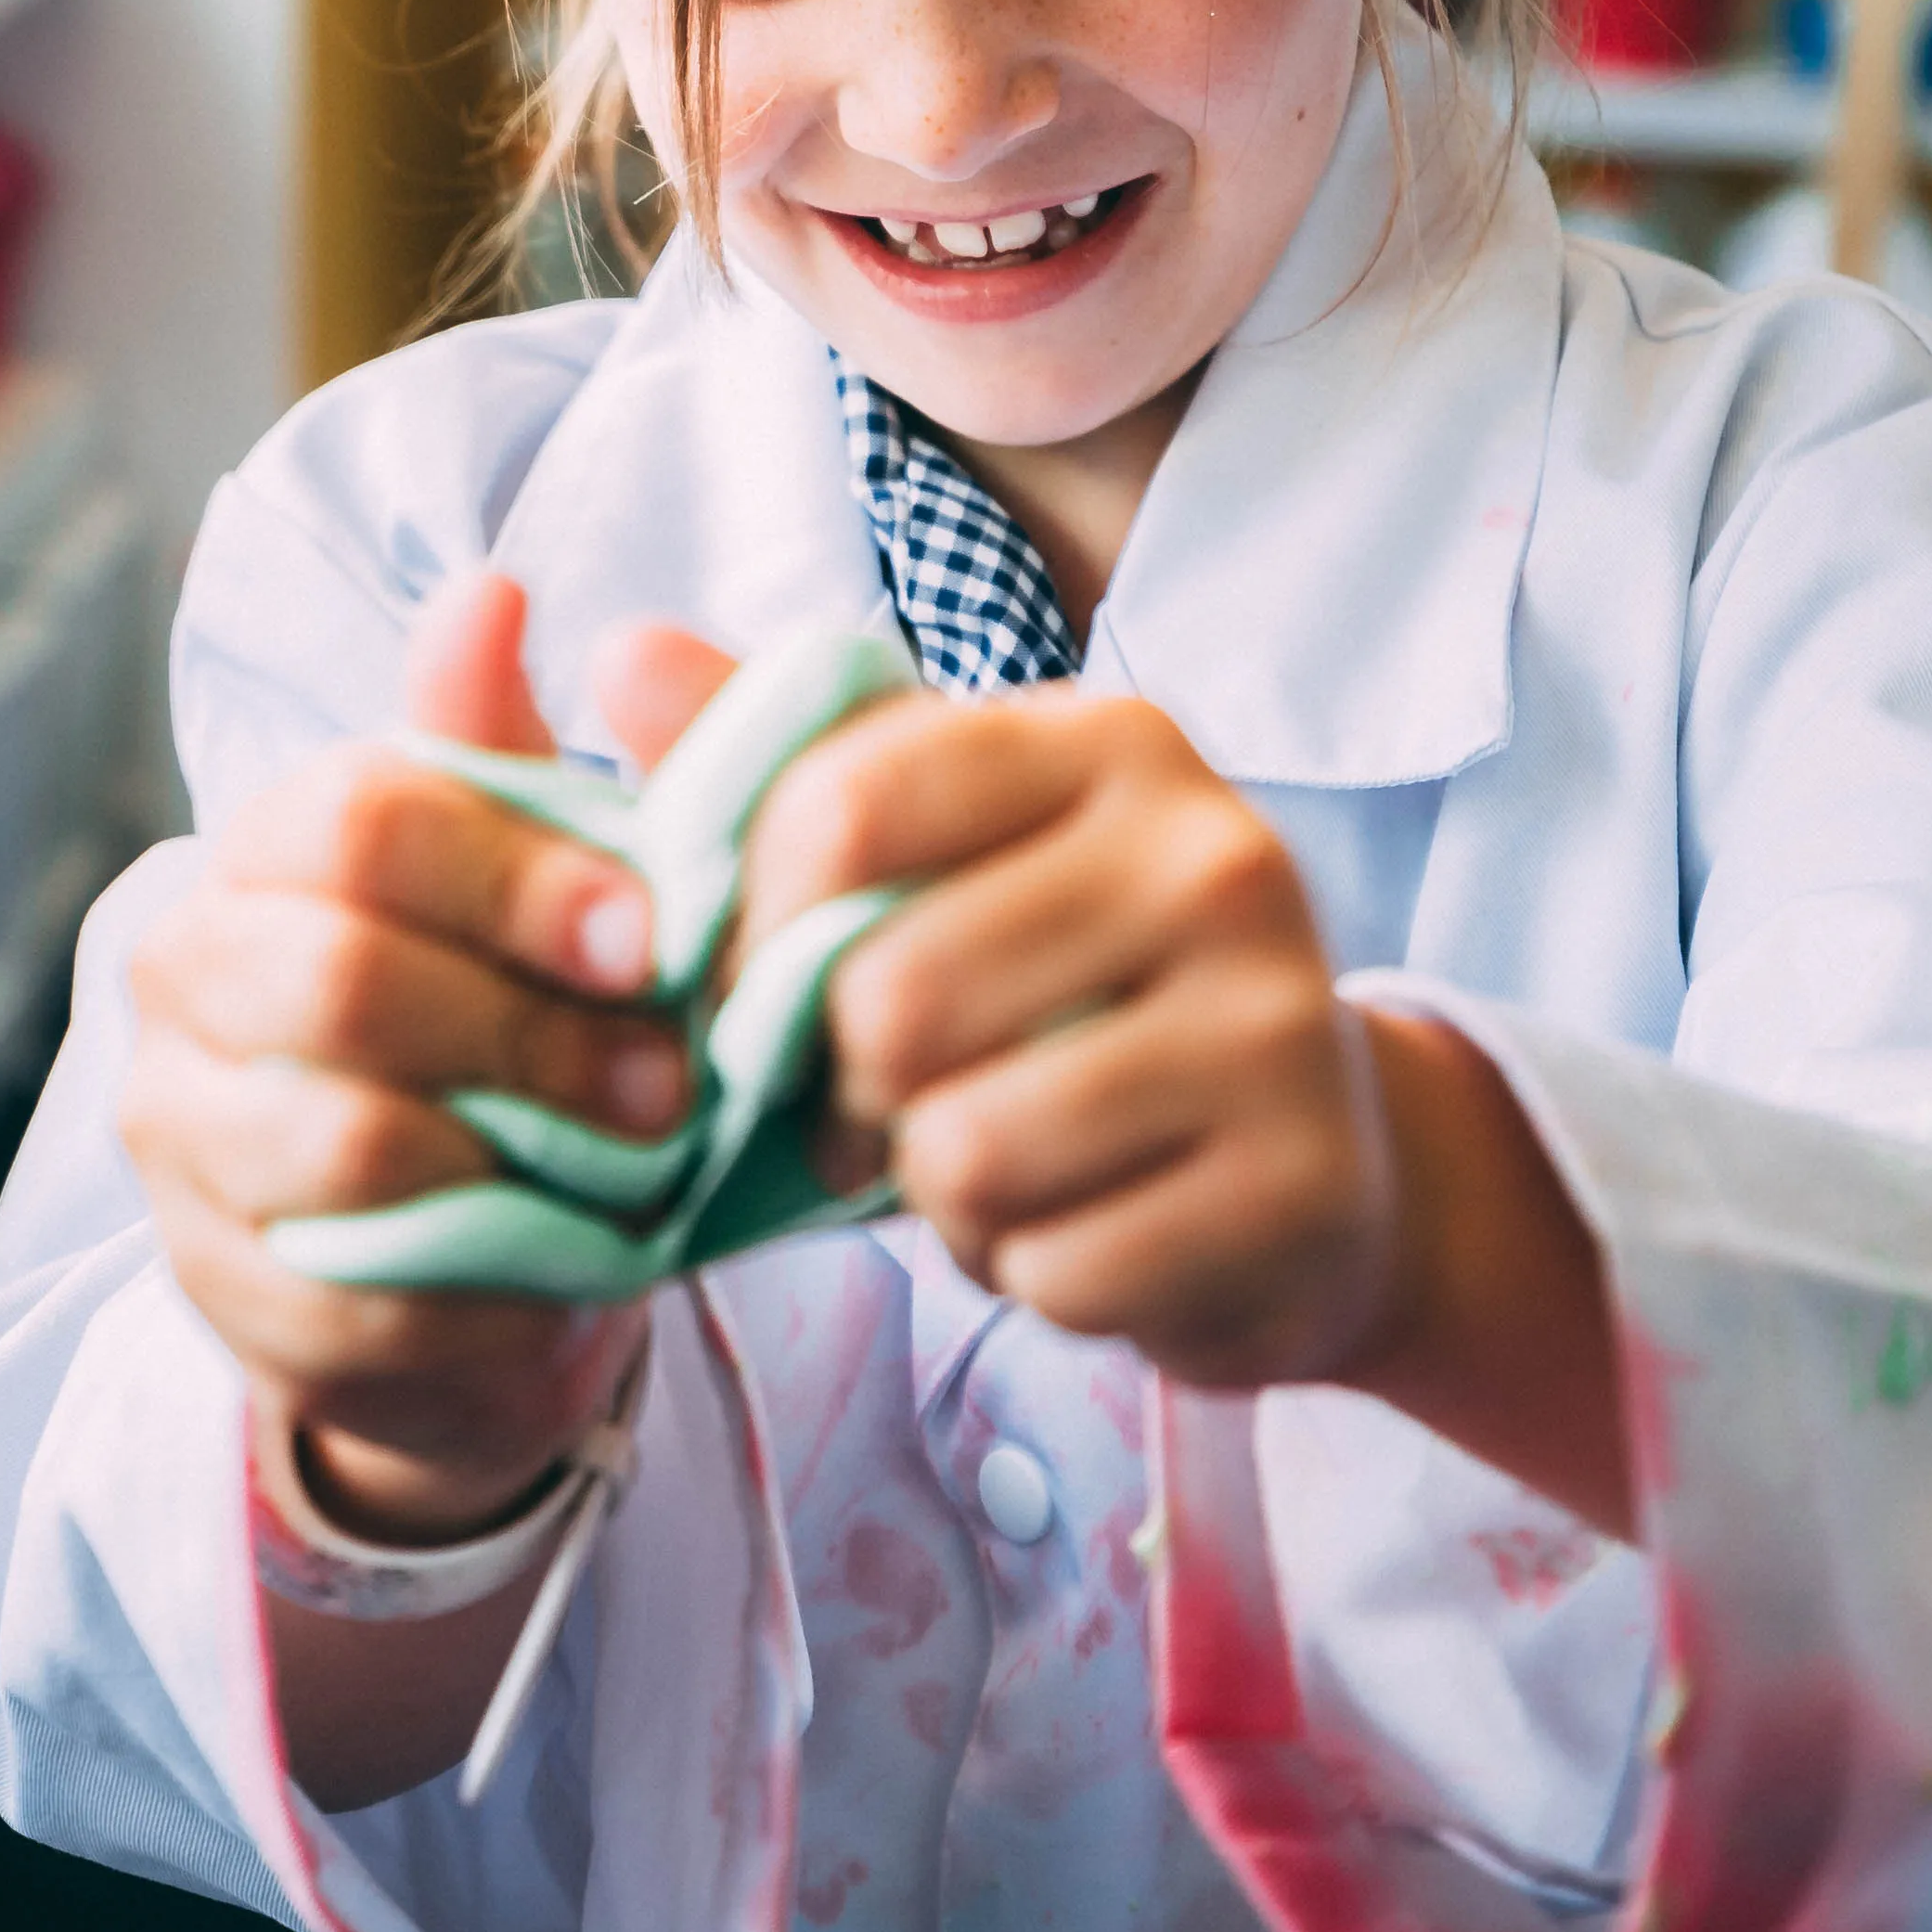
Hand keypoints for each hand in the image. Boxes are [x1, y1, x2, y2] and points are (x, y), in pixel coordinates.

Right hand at [119, 571, 720, 1546]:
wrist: (438, 1241)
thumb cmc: (491, 1018)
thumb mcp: (513, 878)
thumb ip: (502, 751)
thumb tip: (495, 590)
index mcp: (261, 848)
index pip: (355, 820)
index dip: (514, 875)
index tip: (649, 935)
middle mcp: (185, 977)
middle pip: (337, 980)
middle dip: (529, 1032)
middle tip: (670, 1079)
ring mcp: (184, 1141)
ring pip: (339, 1145)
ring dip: (520, 1163)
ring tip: (639, 1170)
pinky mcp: (221, 1292)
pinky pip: (358, 1300)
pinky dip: (490, 1291)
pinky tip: (571, 1267)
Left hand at [718, 655, 1631, 1534]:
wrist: (1311, 1159)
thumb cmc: (1072, 989)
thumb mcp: (944, 849)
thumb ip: (786, 762)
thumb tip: (619, 656)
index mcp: (1109, 743)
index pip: (841, 803)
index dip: (757, 928)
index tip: (771, 982)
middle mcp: (1214, 857)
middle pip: (891, 997)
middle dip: (848, 1088)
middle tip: (888, 1103)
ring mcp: (1277, 1024)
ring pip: (967, 1150)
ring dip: (936, 1195)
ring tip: (989, 1164)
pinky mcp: (1302, 1187)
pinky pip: (1054, 1270)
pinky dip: (1027, 1275)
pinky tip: (1081, 1229)